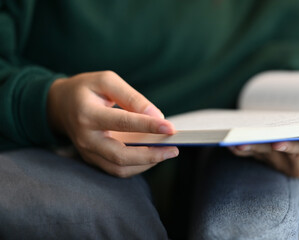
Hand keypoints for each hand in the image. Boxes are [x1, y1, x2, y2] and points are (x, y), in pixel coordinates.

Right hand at [47, 71, 178, 177]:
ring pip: (120, 168)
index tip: (170, 128)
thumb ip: (132, 97)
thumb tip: (156, 116)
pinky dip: (138, 166)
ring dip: (147, 164)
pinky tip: (154, 155)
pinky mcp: (93, 160)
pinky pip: (117, 169)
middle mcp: (86, 138)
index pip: (122, 122)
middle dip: (150, 155)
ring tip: (168, 152)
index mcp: (87, 114)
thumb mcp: (107, 81)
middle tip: (174, 149)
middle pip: (120, 155)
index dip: (148, 126)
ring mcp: (88, 152)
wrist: (59, 105)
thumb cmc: (87, 89)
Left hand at [229, 139, 298, 178]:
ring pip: (267, 155)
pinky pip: (250, 155)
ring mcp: (279, 162)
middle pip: (293, 156)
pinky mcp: (263, 158)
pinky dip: (239, 150)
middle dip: (287, 148)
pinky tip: (230, 143)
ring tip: (242, 140)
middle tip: (279, 141)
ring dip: (254, 148)